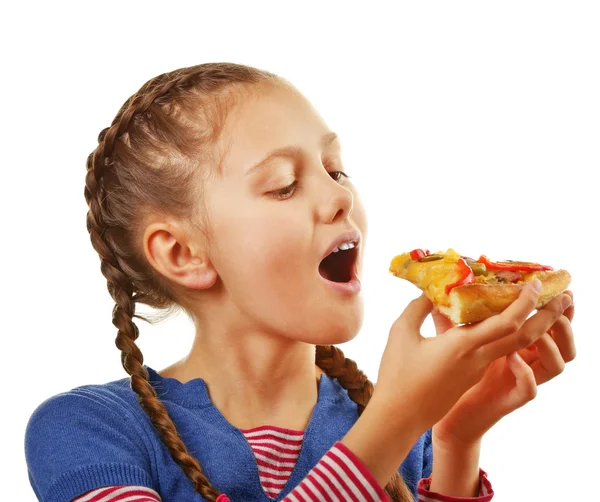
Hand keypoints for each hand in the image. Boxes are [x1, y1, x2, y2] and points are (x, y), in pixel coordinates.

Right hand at [373, 280, 565, 436]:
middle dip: (548, 317)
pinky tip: (504, 322)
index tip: (536, 283)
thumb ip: (418, 308)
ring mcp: (477, 370)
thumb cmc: (397, 375)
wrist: (399, 416)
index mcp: (463, 346)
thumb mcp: (401, 333)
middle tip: (565, 296)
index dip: (525, 302)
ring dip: (536, 327)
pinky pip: (498, 352)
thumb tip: (431, 293)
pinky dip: (511, 335)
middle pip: (524, 338)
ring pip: (515, 346)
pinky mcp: (472, 377)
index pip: (507, 323)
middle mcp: (478, 359)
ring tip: (544, 308)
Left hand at [432, 290, 574, 445]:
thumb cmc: (450, 374)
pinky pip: (530, 389)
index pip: (547, 325)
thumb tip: (440, 289)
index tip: (560, 289)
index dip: (559, 309)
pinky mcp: (509, 400)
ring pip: (556, 366)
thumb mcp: (453, 339)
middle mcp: (525, 362)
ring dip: (552, 346)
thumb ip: (452, 318)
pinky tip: (512, 358)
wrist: (444, 411)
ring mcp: (520, 381)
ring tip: (538, 331)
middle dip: (564, 322)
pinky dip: (526, 373)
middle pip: (562, 343)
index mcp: (516, 345)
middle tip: (560, 303)